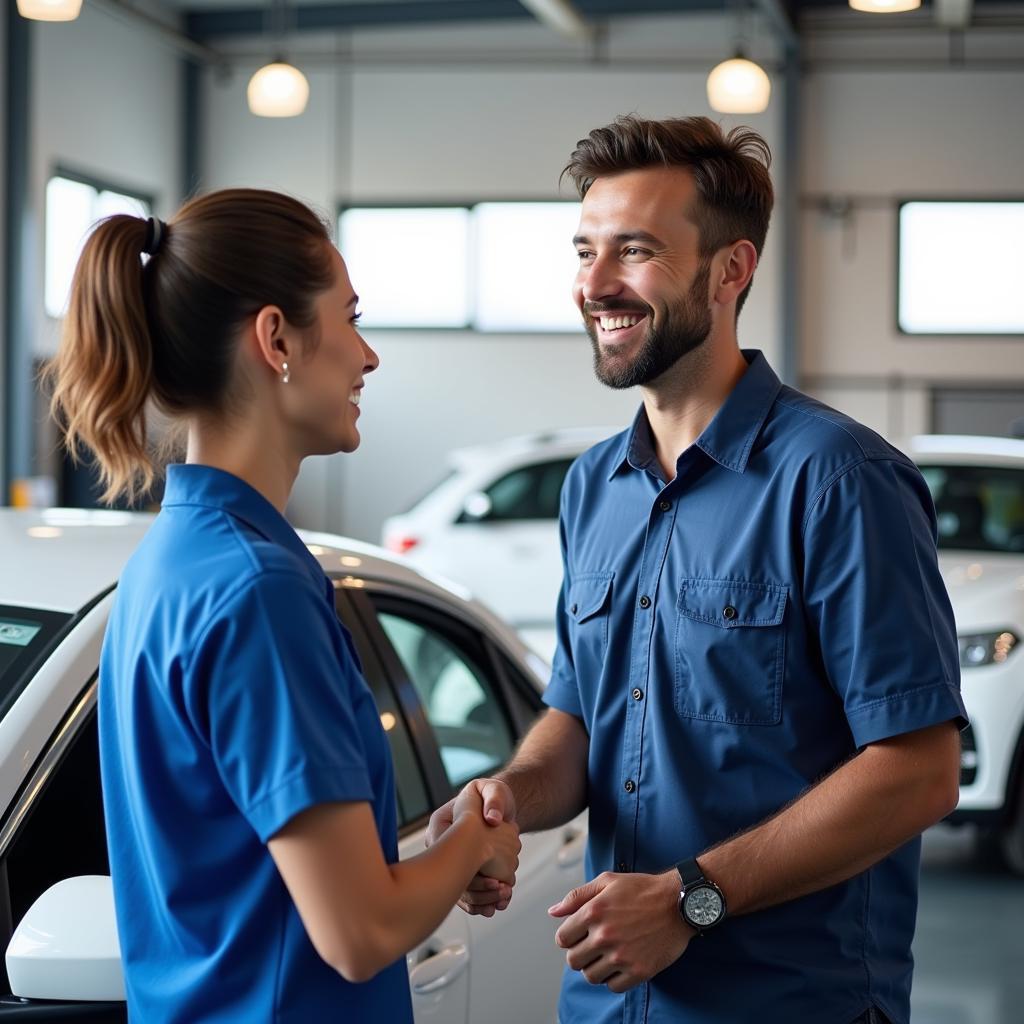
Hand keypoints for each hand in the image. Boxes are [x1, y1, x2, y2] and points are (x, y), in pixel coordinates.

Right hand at [426, 778, 517, 916]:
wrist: (499, 809)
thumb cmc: (493, 796)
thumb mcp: (494, 790)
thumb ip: (494, 800)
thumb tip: (492, 819)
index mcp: (442, 823)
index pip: (442, 848)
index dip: (463, 864)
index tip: (490, 873)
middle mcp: (441, 844)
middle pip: (448, 874)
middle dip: (475, 887)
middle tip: (499, 888)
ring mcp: (449, 861)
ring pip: (458, 889)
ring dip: (481, 898)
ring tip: (502, 897)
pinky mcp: (462, 873)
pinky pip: (466, 894)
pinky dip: (482, 902)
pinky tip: (498, 904)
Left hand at [548, 871, 693, 992]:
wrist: (679, 902)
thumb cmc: (643, 889)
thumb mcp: (607, 882)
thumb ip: (577, 896)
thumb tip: (553, 912)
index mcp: (593, 912)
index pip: (562, 939)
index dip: (569, 937)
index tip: (580, 935)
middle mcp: (604, 935)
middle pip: (573, 961)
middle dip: (580, 954)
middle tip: (593, 946)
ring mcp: (621, 956)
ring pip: (591, 976)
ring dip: (596, 967)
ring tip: (607, 954)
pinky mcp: (639, 971)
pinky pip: (613, 987)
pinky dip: (614, 978)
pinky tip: (621, 963)